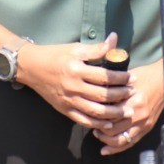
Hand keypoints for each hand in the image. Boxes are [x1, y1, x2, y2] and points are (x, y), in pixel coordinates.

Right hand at [14, 33, 129, 129]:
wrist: (31, 67)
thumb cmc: (55, 55)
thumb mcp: (76, 48)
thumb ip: (97, 48)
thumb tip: (115, 39)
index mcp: (77, 70)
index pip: (104, 77)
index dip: (121, 78)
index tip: (132, 78)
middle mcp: (73, 87)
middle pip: (102, 95)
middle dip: (120, 96)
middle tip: (133, 94)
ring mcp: (69, 100)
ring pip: (95, 111)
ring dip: (113, 113)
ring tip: (126, 111)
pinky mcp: (64, 110)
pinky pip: (83, 120)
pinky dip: (97, 123)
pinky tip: (108, 123)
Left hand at [95, 60, 163, 153]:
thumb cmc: (144, 76)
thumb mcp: (126, 80)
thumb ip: (113, 91)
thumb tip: (95, 100)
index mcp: (133, 102)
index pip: (109, 116)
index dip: (97, 118)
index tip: (90, 115)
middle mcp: (139, 115)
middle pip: (113, 130)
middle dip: (100, 129)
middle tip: (93, 125)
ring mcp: (144, 124)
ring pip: (120, 140)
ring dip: (106, 140)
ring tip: (99, 134)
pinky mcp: (147, 128)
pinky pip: (130, 143)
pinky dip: (117, 149)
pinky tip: (105, 150)